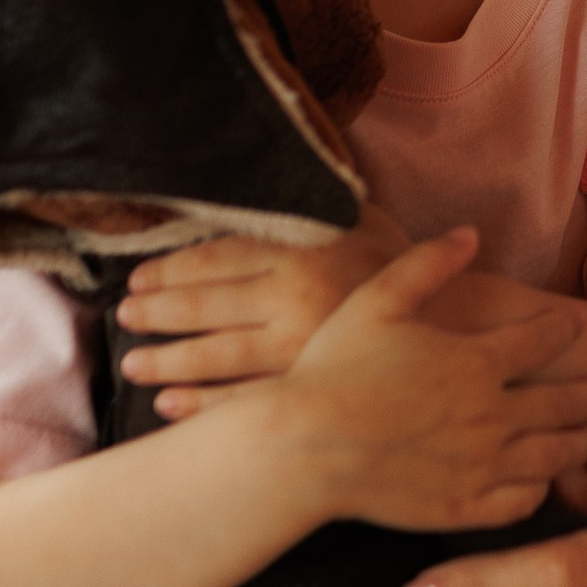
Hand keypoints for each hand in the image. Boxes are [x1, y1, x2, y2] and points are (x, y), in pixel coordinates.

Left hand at [123, 201, 409, 412]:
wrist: (460, 324)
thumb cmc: (402, 268)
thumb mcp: (362, 217)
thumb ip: (312, 205)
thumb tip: (269, 180)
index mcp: (300, 250)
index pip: (216, 258)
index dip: (172, 270)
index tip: (140, 280)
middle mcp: (293, 297)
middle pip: (204, 306)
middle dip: (156, 315)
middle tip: (125, 318)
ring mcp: (299, 347)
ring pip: (215, 355)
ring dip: (167, 361)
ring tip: (135, 366)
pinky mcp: (308, 386)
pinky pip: (243, 398)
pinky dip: (201, 404)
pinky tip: (170, 406)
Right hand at [274, 230, 586, 532]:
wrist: (302, 448)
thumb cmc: (333, 369)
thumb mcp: (378, 300)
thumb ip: (428, 263)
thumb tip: (470, 233)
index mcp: (478, 361)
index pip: (545, 341)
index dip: (564, 330)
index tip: (574, 327)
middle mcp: (493, 414)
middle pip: (566, 403)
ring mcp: (483, 466)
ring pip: (554, 455)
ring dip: (578, 442)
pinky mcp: (464, 507)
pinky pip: (522, 502)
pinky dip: (540, 490)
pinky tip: (540, 482)